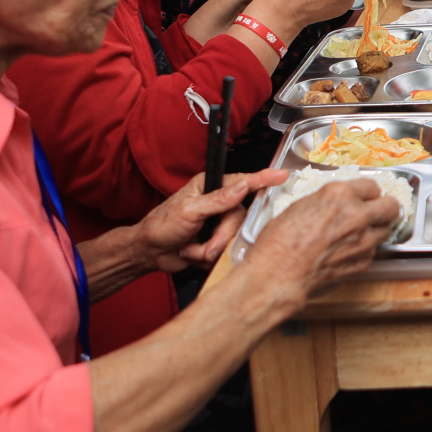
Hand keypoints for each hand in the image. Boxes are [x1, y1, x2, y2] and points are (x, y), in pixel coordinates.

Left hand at [131, 169, 286, 275]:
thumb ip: (218, 200)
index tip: (282, 175)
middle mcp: (218, 202)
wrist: (148, 253)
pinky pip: (225, 251)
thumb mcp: (189, 211)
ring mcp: (218, 223)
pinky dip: (207, 257)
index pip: (242, 182)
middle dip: (221, 238)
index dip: (263, 179)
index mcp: (210, 186)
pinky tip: (193, 254)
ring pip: (233, 237)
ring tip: (192, 251)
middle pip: (239, 219)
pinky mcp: (217, 241)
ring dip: (211, 249)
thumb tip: (243, 186)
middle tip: (205, 248)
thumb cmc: (161, 226)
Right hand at [235, 178, 398, 302]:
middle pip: (391, 206)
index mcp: (339, 194)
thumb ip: (327, 201)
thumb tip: (338, 203)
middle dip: (385, 208)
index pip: (372, 186)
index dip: (367, 193)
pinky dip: (365, 250)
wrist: (278, 276)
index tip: (365, 197)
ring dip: (376, 230)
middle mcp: (357, 215)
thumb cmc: (280, 242)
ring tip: (360, 234)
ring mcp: (364, 240)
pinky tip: (347, 252)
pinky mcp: (364, 262)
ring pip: (386, 230)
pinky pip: (373, 252)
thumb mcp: (300, 206)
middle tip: (376, 212)